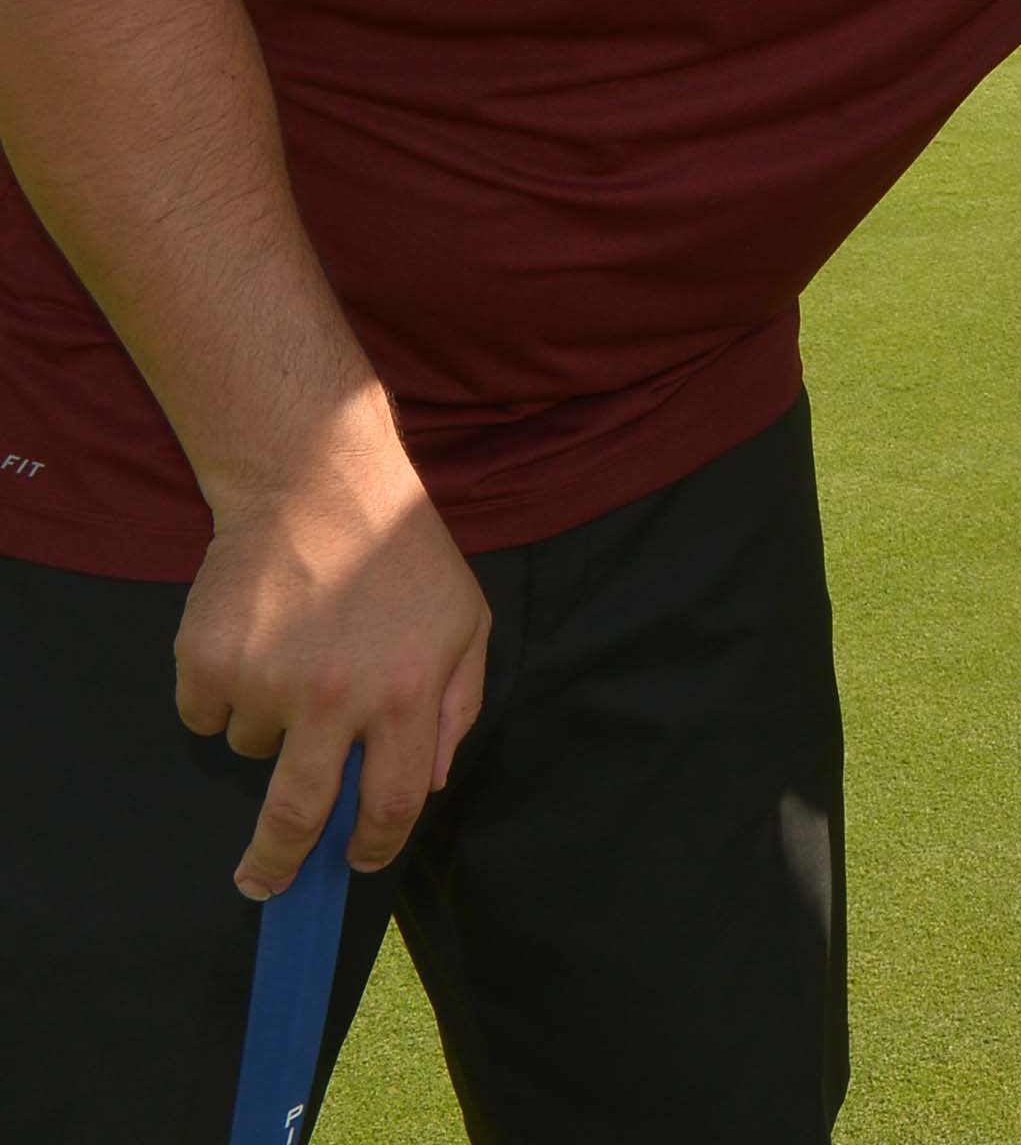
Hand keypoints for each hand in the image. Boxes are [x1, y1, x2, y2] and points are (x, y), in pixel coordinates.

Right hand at [174, 416, 490, 895]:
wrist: (316, 484)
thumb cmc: (403, 556)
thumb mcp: (465, 623)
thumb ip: (455, 709)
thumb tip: (426, 788)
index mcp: (405, 693)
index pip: (393, 803)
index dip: (375, 846)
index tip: (356, 864)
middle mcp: (333, 698)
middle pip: (298, 815)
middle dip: (279, 865)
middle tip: (264, 885)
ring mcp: (263, 682)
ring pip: (253, 750)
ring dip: (271, 725)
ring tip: (296, 654)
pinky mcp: (205, 662)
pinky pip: (205, 716)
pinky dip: (223, 696)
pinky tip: (254, 642)